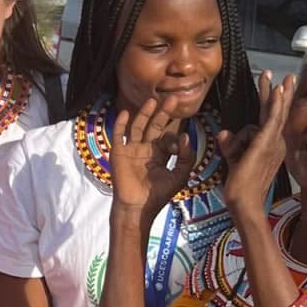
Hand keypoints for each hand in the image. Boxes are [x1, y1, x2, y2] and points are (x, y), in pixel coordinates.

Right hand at [110, 98, 195, 220]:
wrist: (137, 207)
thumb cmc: (158, 195)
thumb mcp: (180, 176)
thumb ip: (187, 158)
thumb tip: (186, 136)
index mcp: (159, 156)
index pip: (167, 138)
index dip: (175, 135)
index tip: (182, 135)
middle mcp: (145, 151)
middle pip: (154, 127)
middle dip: (163, 113)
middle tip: (173, 99)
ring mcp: (131, 150)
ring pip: (138, 127)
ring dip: (144, 114)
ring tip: (153, 101)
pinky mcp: (118, 153)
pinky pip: (119, 134)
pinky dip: (121, 123)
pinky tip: (127, 112)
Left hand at [219, 71, 294, 214]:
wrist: (244, 202)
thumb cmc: (240, 185)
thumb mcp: (234, 158)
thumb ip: (231, 144)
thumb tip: (224, 133)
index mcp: (271, 147)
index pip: (272, 120)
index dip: (276, 103)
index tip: (279, 87)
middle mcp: (276, 143)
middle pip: (278, 112)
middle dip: (282, 92)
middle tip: (288, 75)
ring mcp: (273, 143)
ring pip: (275, 112)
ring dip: (274, 93)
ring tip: (277, 76)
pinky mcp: (265, 143)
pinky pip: (272, 119)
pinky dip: (276, 104)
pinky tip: (278, 90)